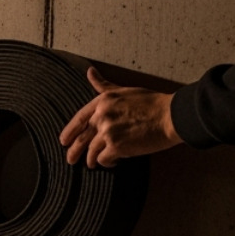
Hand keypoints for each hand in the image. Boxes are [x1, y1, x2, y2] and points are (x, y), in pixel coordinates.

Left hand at [60, 67, 182, 167]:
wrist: (170, 116)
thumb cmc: (152, 103)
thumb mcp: (124, 90)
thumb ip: (104, 85)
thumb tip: (90, 72)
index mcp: (102, 101)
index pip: (79, 118)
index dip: (69, 131)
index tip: (64, 141)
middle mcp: (102, 116)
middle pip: (81, 138)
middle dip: (74, 151)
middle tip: (70, 160)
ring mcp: (108, 132)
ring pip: (91, 151)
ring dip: (92, 160)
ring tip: (94, 164)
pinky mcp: (116, 146)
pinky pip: (103, 159)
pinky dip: (106, 162)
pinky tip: (112, 162)